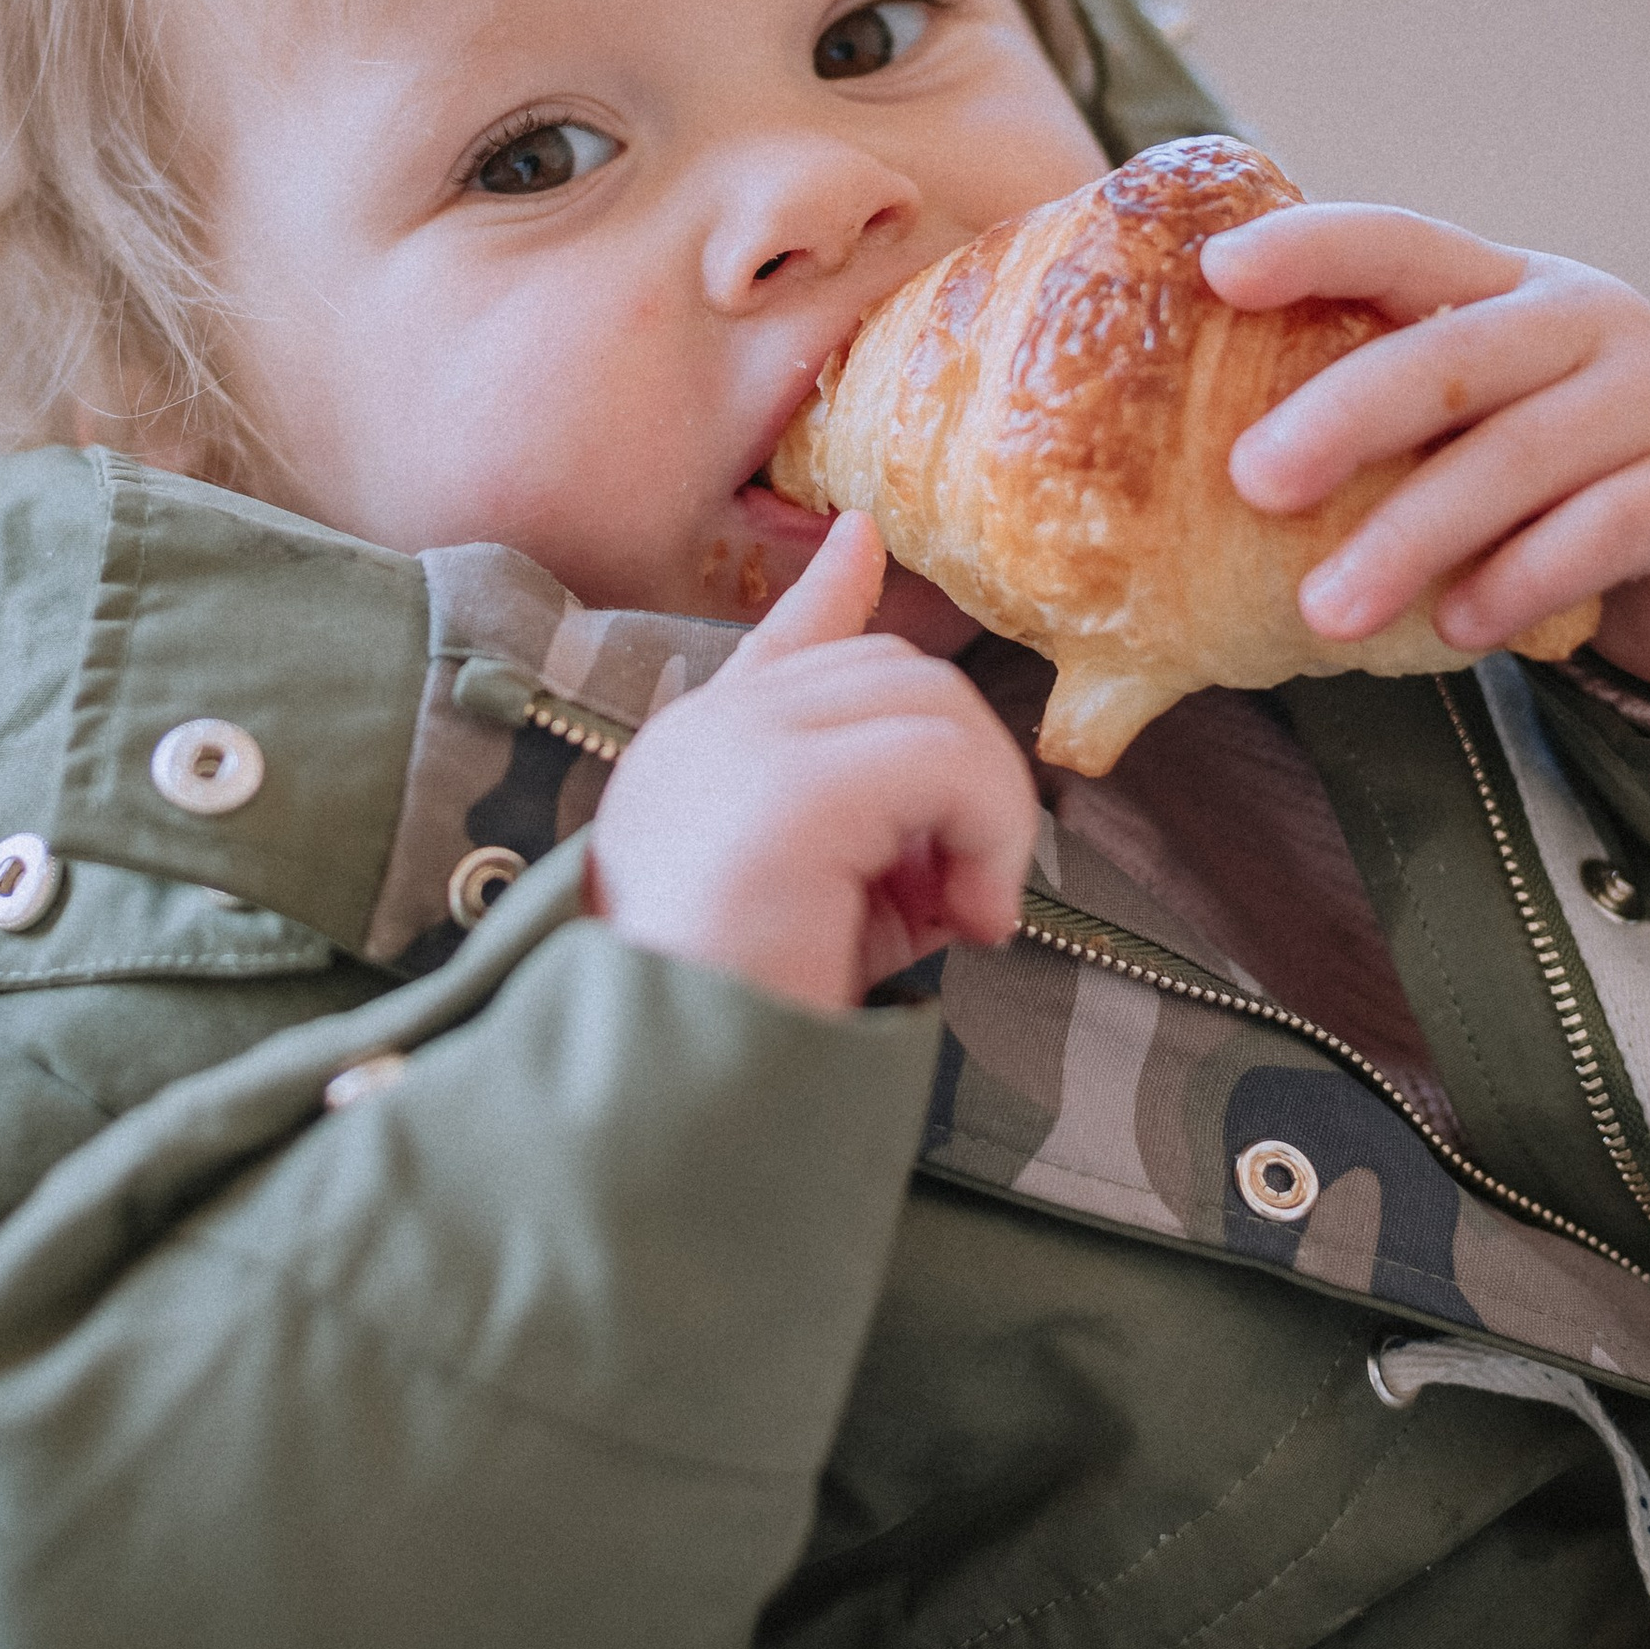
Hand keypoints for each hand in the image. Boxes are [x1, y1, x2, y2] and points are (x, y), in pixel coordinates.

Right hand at [588, 512, 1037, 1011]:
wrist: (661, 1107)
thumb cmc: (745, 1026)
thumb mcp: (824, 913)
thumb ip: (880, 842)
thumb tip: (962, 821)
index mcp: (699, 750)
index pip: (778, 637)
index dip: (833, 587)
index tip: (863, 541)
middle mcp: (710, 728)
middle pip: (894, 671)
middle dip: (964, 767)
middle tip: (968, 894)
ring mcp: (741, 745)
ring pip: (932, 701)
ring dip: (987, 806)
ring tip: (969, 914)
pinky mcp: (786, 790)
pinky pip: (941, 760)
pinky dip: (988, 830)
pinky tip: (971, 919)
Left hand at [1201, 204, 1649, 696]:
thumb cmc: (1554, 465)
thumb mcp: (1479, 412)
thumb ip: (1383, 415)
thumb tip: (1197, 474)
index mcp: (1511, 280)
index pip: (1402, 241)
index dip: (1311, 247)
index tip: (1218, 276)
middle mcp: (1586, 318)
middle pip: (1454, 354)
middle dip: (1344, 416)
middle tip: (1250, 482)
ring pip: (1518, 457)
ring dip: (1411, 536)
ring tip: (1324, 610)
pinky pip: (1599, 533)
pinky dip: (1516, 581)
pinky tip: (1453, 627)